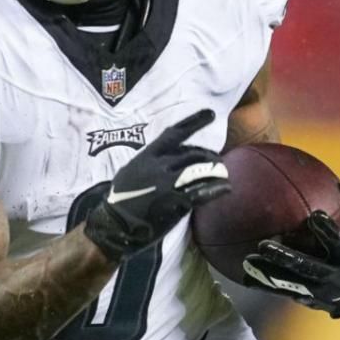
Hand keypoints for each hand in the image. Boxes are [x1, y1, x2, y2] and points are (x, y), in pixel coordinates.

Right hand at [83, 109, 230, 259]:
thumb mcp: (130, 172)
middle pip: (193, 153)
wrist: (114, 225)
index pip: (174, 134)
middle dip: (209, 155)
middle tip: (217, 160)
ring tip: (223, 174)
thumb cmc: (120, 200)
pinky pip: (202, 192)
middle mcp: (158, 166)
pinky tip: (225, 188)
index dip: (194, 122)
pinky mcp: (176, 202)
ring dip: (216, 170)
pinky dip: (217, 189)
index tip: (211, 114)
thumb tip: (168, 157)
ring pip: (201, 169)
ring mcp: (168, 184)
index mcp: (147, 156)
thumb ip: (149, 162)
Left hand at [241, 179, 339, 318]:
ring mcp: (318, 291)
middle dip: (285, 257)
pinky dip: (264, 285)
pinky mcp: (307, 299)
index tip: (314, 216)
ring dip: (267, 273)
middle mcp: (333, 277)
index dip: (327, 231)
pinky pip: (282, 292)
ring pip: (289, 283)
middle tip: (264, 245)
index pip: (338, 242)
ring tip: (247, 261)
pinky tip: (245, 275)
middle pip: (306, 267)